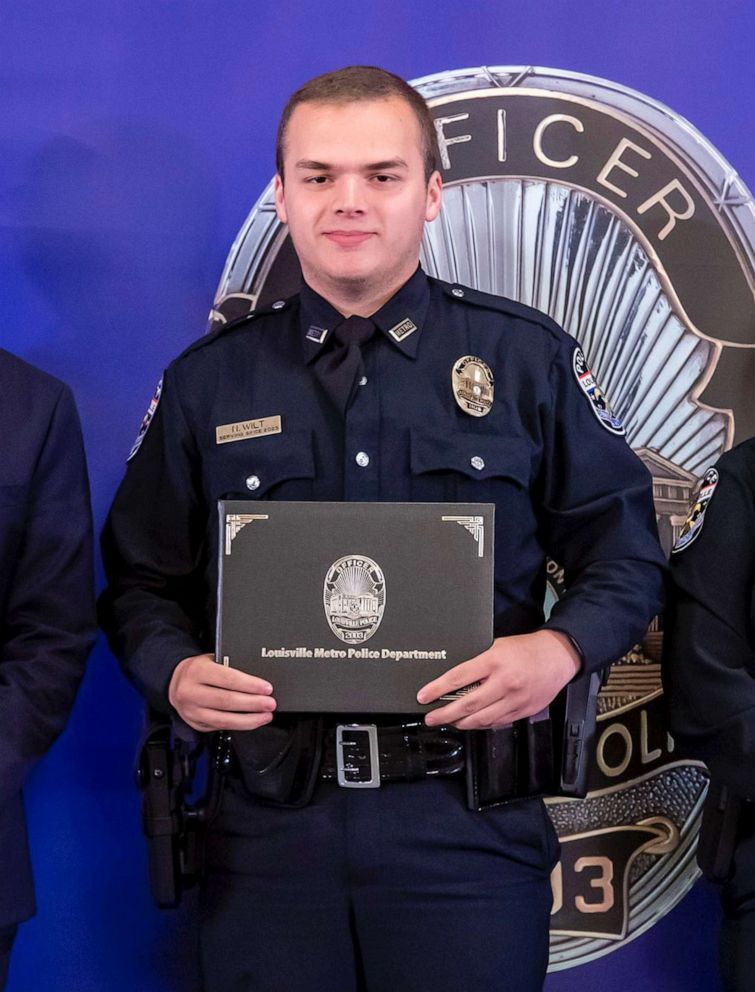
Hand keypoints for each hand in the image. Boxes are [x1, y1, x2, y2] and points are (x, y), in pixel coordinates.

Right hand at [168, 653, 276, 731]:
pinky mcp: (196, 724)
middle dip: (253, 704)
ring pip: (224, 720)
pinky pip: (220, 728)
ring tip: (265, 716)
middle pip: (226, 701)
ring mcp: (192, 711)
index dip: (250, 685)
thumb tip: (258, 679)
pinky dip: (239, 726)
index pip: (228, 679)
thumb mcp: (212, 660)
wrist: (174, 681)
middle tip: (270, 703)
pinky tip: (252, 722)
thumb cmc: (198, 669)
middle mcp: (191, 692)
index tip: (266, 688)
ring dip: (249, 720)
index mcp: (197, 671)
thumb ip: (230, 667)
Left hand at [417, 630, 580, 729]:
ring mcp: (514, 699)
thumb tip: (454, 678)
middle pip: (467, 704)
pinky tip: (472, 723)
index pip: (458, 678)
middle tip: (430, 718)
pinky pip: (497, 723)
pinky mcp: (523, 710)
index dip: (437, 689)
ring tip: (449, 722)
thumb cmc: (526, 648)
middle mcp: (503, 682)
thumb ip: (478, 661)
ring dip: (461, 723)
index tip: (423, 696)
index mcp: (494, 661)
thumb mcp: (497, 645)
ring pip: (482, 718)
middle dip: (444, 714)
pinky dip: (482, 725)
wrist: (558, 656)